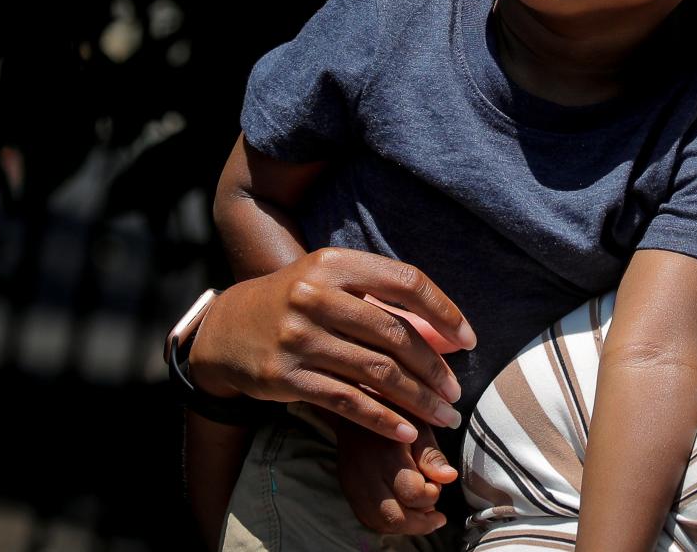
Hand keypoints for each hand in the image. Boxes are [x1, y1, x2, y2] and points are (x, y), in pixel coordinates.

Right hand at [187, 247, 475, 441]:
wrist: (228, 328)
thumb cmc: (300, 302)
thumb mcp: (339, 287)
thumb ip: (391, 307)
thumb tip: (452, 338)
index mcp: (334, 263)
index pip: (406, 282)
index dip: (444, 311)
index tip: (469, 340)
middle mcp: (314, 296)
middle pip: (394, 334)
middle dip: (434, 367)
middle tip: (456, 392)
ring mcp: (298, 337)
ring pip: (376, 372)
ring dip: (418, 399)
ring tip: (444, 415)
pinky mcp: (287, 376)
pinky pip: (348, 402)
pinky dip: (383, 420)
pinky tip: (408, 433)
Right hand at [334, 418, 457, 534]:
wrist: (357, 406)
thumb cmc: (395, 414)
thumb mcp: (419, 426)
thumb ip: (432, 456)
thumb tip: (450, 478)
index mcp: (388, 456)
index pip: (413, 494)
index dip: (432, 496)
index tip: (438, 486)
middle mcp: (367, 475)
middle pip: (394, 517)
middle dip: (421, 524)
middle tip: (438, 517)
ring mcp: (353, 485)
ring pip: (379, 523)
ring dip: (405, 526)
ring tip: (423, 516)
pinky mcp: (348, 489)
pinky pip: (367, 518)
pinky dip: (387, 523)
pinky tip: (403, 513)